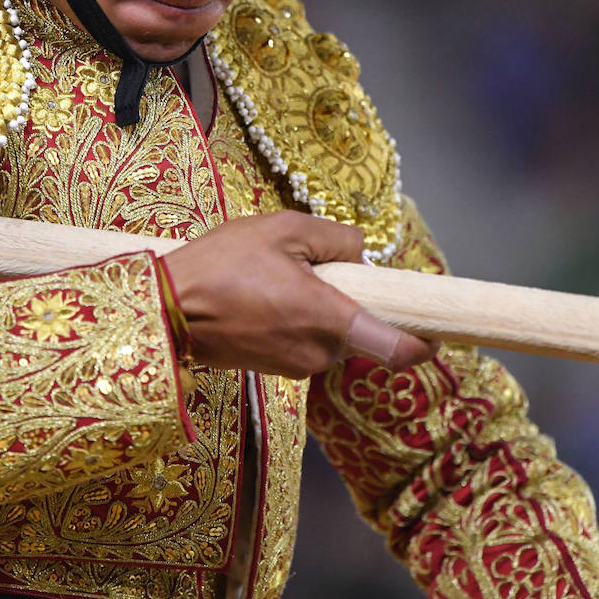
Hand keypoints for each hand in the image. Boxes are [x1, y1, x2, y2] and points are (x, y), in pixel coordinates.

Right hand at [165, 210, 435, 377]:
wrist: (163, 309)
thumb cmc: (221, 265)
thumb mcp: (282, 228)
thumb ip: (335, 237)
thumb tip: (358, 254)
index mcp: (330, 320)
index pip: (398, 347)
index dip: (425, 339)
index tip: (435, 327)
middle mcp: (321, 353)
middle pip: (360, 328)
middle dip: (349, 299)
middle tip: (309, 266)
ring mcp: (297, 367)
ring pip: (332, 334)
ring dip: (320, 309)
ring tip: (274, 277)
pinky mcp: (276, 370)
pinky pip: (305, 341)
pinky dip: (297, 320)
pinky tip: (261, 295)